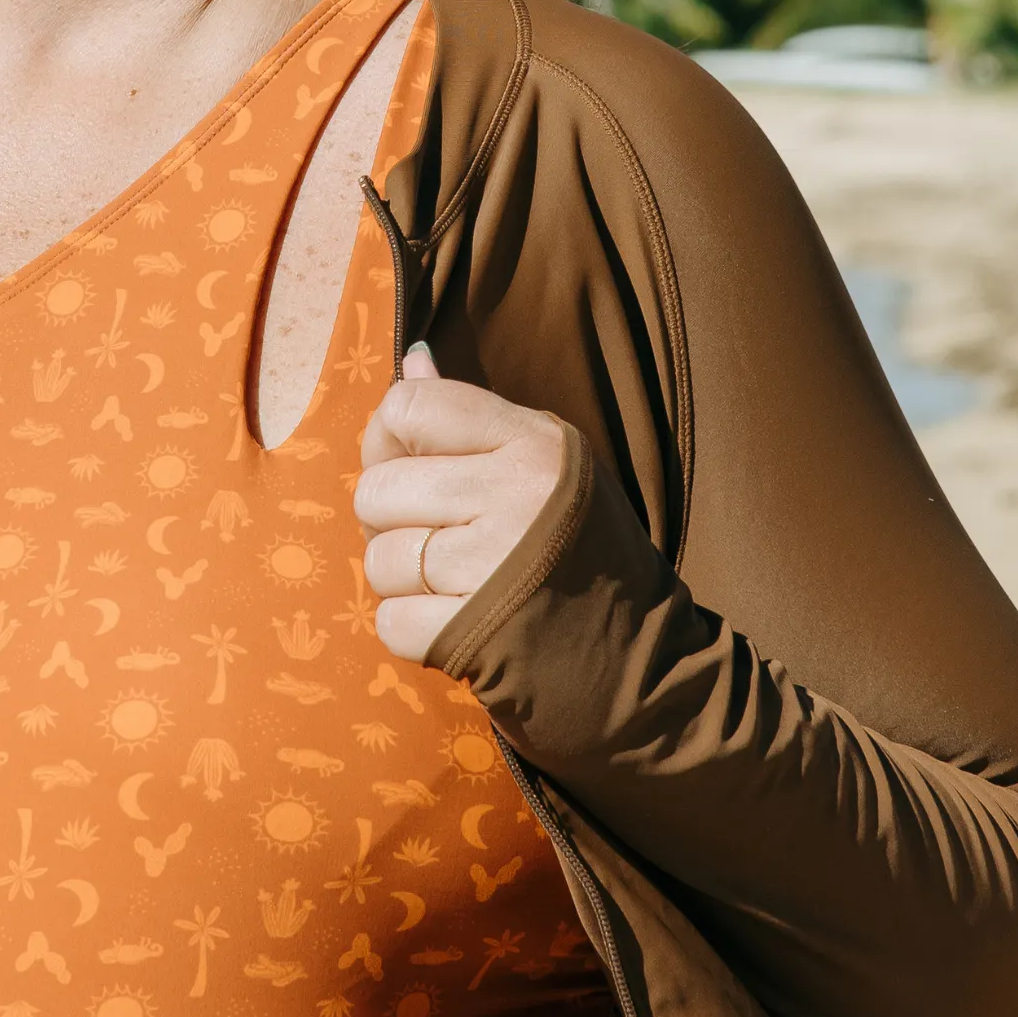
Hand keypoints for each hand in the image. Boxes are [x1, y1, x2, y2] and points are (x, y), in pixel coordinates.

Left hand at [354, 345, 570, 663]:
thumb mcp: (543, 463)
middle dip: (390, 520)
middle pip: (378, 490)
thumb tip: (409, 358)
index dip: (389, 439)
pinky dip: (411, 629)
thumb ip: (468, 414)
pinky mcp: (475, 635)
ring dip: (402, 580)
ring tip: (452, 582)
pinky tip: (453, 622)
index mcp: (534, 442)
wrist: (639, 658)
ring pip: (378, 559)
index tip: (415, 466)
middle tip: (436, 537)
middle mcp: (516, 495)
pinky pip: (390, 622)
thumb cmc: (579, 549)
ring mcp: (494, 568)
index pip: (408, 405)